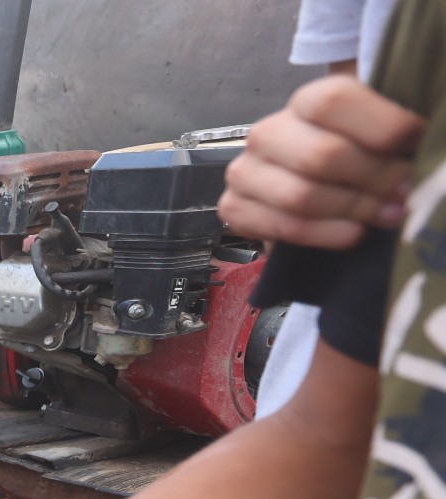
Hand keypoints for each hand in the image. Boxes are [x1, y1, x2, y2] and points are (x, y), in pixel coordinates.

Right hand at [219, 75, 423, 248]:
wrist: (321, 193)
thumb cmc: (359, 159)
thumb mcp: (382, 132)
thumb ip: (400, 129)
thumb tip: (431, 136)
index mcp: (305, 102)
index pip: (333, 101)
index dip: (382, 124)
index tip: (418, 141)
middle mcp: (267, 133)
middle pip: (321, 155)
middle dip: (375, 179)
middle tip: (406, 191)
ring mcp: (245, 172)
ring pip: (302, 196)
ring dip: (355, 210)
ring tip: (389, 214)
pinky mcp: (234, 209)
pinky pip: (282, 227)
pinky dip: (326, 235)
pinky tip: (355, 233)